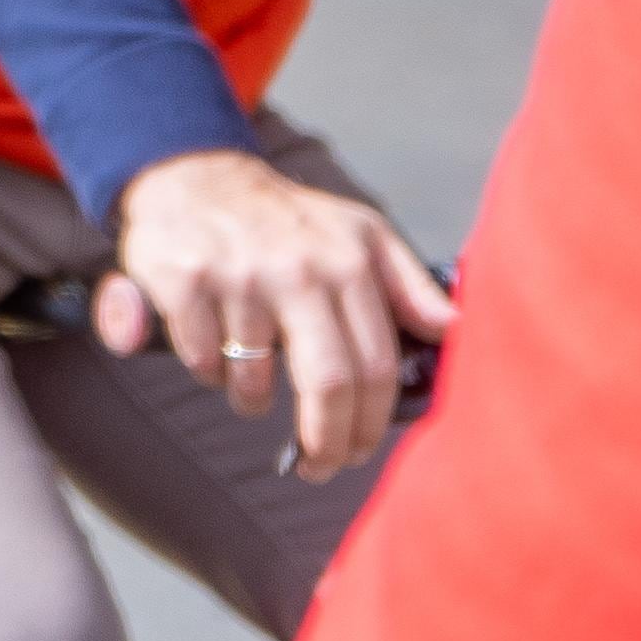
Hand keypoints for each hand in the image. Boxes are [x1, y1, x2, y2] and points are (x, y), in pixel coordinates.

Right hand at [99, 149, 452, 481]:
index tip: (359, 451)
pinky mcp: (183, 280)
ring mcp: (238, 275)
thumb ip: (412, 286)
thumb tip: (457, 332)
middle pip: (328, 384)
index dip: (370, 424)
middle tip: (319, 466)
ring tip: (250, 388)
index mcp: (347, 263)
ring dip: (251, 400)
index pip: (376, 367)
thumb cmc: (289, 220)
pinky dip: (207, 370)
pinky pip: (202, 359)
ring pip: (253, 380)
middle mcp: (297, 269)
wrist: (195, 174)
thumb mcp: (362, 234)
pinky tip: (211, 349)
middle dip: (326, 442)